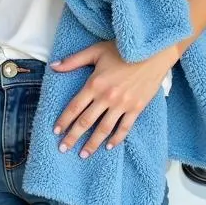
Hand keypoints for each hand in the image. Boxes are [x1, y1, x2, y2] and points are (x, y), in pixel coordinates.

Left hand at [49, 41, 179, 157]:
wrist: (151, 53)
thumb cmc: (121, 50)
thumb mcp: (95, 51)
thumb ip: (73, 60)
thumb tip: (53, 66)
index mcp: (94, 84)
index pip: (75, 107)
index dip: (64, 120)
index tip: (55, 131)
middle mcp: (107, 97)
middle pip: (87, 121)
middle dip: (73, 136)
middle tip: (63, 148)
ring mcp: (123, 105)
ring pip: (104, 129)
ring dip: (93, 143)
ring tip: (83, 154)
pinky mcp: (137, 108)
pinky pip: (125, 127)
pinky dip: (116, 139)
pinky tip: (108, 146)